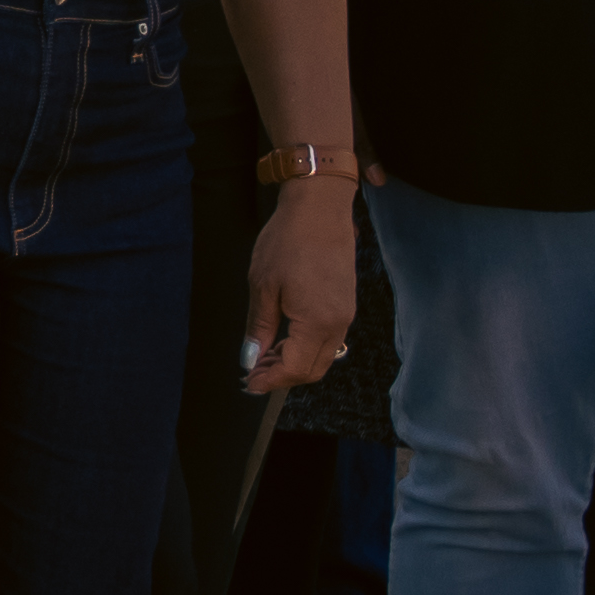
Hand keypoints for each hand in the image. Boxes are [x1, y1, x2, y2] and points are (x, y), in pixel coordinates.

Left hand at [241, 176, 362, 394]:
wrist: (319, 210)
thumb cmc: (288, 242)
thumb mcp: (262, 286)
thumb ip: (260, 327)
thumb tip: (250, 359)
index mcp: (317, 323)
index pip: (296, 368)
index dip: (270, 380)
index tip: (248, 384)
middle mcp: (339, 324)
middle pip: (314, 369)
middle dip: (283, 377)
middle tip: (252, 372)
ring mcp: (346, 314)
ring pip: (323, 356)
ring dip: (294, 363)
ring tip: (263, 356)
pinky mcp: (346, 304)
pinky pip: (329, 339)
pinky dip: (306, 347)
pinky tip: (283, 338)